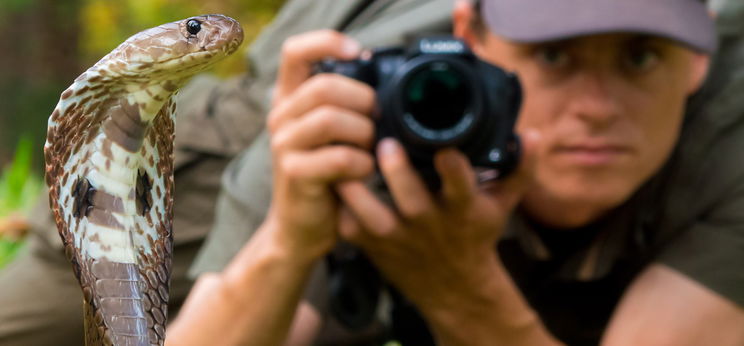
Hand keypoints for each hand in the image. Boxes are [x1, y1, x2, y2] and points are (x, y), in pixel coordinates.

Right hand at [264, 30, 376, 262]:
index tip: (359, 53)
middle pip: (324, 85)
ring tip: (370, 150)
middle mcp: (281, 117)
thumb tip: (382, 81)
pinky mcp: (294, 173)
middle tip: (376, 122)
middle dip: (363, 101)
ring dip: (363, 134)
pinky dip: (362, 163)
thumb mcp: (335, 135)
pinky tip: (364, 172)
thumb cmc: (328, 177)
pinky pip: (339, 157)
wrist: (302, 228)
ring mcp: (283, 144)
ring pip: (331, 118)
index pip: (296, 52)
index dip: (328, 42)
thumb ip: (346, 106)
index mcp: (291, 100)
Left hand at [336, 132, 539, 311]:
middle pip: (411, 199)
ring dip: (358, 189)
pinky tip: (335, 178)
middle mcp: (428, 223)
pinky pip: (349, 224)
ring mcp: (397, 236)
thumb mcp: (501, 204)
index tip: (446, 149)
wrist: (453, 287)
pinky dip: (340, 204)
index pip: (461, 186)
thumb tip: (534, 134)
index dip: (454, 167)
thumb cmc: (474, 235)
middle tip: (386, 142)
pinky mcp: (372, 244)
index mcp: (462, 209)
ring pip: (371, 214)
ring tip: (347, 159)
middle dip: (399, 171)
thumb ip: (519, 168)